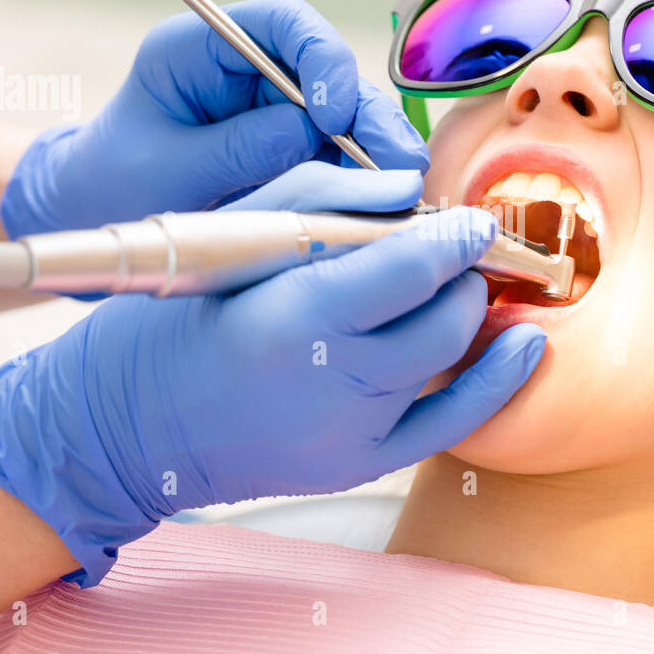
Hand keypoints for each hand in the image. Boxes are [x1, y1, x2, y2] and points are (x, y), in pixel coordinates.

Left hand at [0, 0, 426, 237]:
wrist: (95, 221)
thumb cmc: (112, 185)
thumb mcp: (165, 170)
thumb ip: (235, 148)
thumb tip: (308, 132)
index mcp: (202, 49)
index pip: (281, 23)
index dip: (319, 57)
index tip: (329, 112)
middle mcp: (249, 73)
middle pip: (328, 72)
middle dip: (366, 114)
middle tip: (398, 161)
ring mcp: (275, 112)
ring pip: (346, 117)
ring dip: (378, 149)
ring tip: (407, 189)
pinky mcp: (291, 152)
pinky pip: (340, 157)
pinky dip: (366, 179)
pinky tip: (390, 204)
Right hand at [0, 164, 544, 585]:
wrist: (129, 425)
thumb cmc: (175, 319)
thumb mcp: (234, 236)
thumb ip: (325, 201)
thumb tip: (411, 188)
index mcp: (294, 317)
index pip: (410, 268)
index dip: (456, 237)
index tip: (475, 217)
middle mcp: (333, 382)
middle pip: (442, 316)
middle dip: (463, 273)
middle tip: (461, 247)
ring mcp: (351, 433)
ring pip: (447, 358)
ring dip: (466, 312)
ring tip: (464, 283)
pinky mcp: (358, 466)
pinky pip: (451, 425)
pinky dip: (496, 383)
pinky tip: (524, 345)